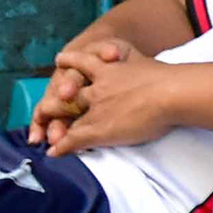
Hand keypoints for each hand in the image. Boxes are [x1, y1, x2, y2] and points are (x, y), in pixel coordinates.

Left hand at [36, 41, 180, 151]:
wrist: (170, 92)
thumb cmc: (166, 78)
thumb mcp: (145, 61)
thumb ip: (137, 62)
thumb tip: (151, 71)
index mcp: (107, 66)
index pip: (82, 64)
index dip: (70, 64)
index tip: (59, 60)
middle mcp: (95, 85)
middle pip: (66, 91)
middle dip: (54, 100)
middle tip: (44, 108)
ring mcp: (93, 107)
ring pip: (64, 114)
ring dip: (52, 124)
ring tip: (42, 134)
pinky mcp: (97, 128)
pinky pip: (73, 138)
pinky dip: (62, 146)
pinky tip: (53, 152)